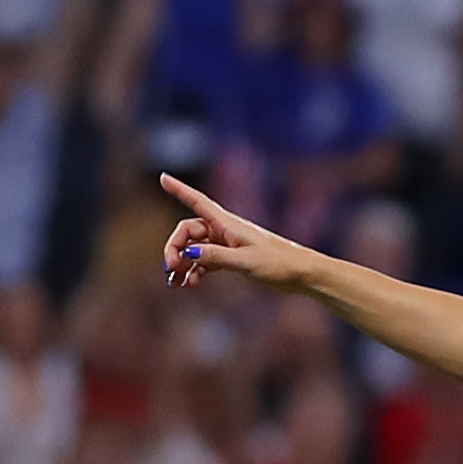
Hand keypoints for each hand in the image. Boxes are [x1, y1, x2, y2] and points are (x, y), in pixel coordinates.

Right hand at [158, 172, 307, 292]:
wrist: (300, 274)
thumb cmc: (277, 263)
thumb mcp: (245, 261)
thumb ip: (216, 257)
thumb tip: (189, 254)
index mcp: (227, 224)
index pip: (197, 202)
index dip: (179, 189)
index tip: (162, 178)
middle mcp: (224, 230)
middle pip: (188, 232)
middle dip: (175, 248)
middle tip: (169, 270)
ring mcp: (227, 244)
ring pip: (194, 249)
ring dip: (182, 264)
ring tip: (173, 283)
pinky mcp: (232, 258)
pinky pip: (205, 261)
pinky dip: (195, 272)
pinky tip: (189, 285)